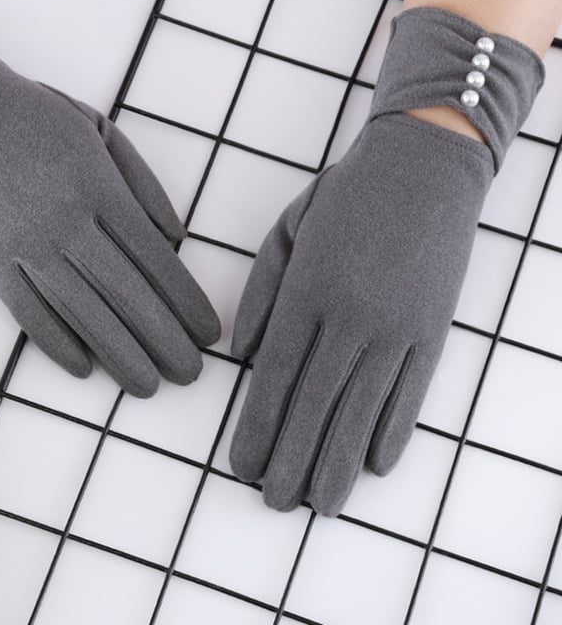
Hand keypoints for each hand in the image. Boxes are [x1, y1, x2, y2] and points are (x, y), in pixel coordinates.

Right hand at [0, 52, 219, 396]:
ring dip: (119, 354)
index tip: (208, 332)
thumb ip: (142, 183)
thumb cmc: (34, 117)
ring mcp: (25, 247)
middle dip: (163, 340)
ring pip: (81, 312)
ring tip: (148, 386)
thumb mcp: (102, 130)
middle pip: (126, 293)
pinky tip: (84, 369)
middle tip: (191, 375)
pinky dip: (56, 344)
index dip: (186, 301)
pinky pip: (27, 313)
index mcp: (102, 190)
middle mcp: (69, 224)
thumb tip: (177, 236)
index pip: (156, 258)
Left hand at [229, 112, 491, 514]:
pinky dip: (393, 433)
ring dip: (339, 464)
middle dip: (292, 460)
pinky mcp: (434, 331)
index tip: (240, 466)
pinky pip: (413, 394)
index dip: (257, 428)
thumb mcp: (286, 231)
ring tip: (320, 506)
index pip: (276, 377)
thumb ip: (262, 294)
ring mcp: (397, 328)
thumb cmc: (344, 198)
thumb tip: (243, 354)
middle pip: (316, 406)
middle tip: (273, 503)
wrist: (423, 167)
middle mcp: (350, 318)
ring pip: (364, 411)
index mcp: (306, 292)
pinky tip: (375, 467)